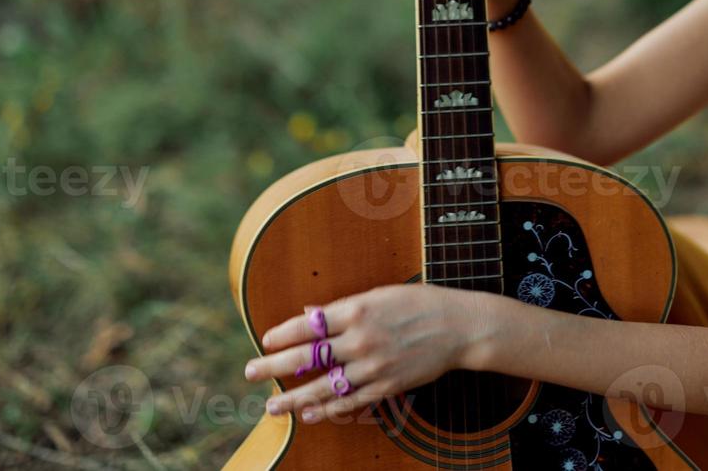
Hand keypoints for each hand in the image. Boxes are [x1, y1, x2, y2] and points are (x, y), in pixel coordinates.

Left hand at [243, 283, 495, 424]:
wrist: (458, 327)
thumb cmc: (418, 303)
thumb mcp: (380, 295)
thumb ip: (344, 308)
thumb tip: (309, 315)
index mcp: (358, 308)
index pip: (310, 324)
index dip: (283, 333)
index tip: (265, 340)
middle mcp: (362, 338)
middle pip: (308, 356)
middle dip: (274, 366)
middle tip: (250, 372)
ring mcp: (374, 365)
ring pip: (325, 386)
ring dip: (295, 398)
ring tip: (272, 406)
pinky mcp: (386, 386)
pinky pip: (350, 401)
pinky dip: (328, 409)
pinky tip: (310, 413)